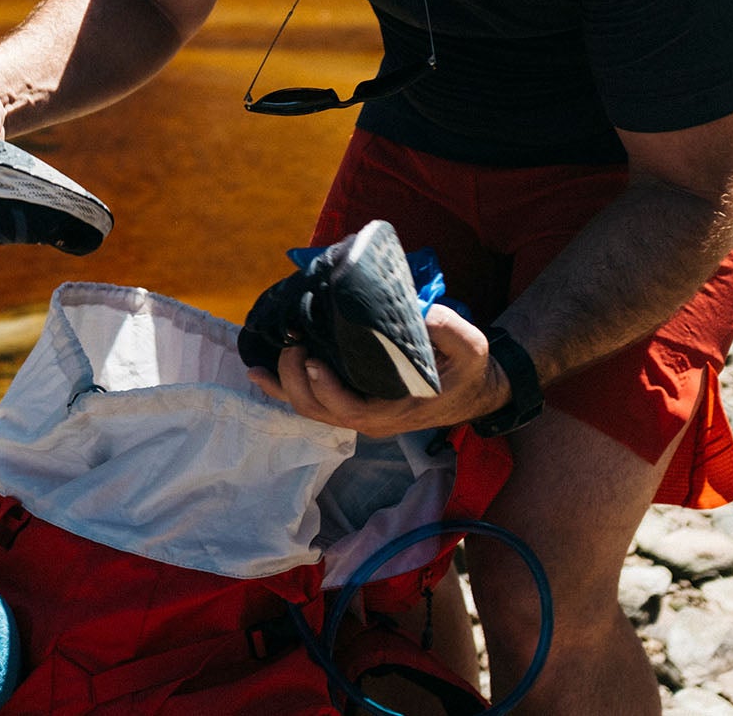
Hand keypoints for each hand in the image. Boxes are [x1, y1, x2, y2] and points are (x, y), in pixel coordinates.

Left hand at [246, 305, 510, 437]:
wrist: (472, 388)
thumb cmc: (468, 369)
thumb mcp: (472, 348)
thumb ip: (452, 331)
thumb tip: (426, 314)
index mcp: (397, 410)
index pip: (352, 411)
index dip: (327, 390)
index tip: (313, 361)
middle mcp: (372, 418)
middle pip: (321, 412)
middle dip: (296, 383)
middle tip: (291, 344)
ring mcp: (359, 412)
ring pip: (310, 410)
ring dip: (283, 386)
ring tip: (263, 360)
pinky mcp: (351, 400)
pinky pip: (311, 401)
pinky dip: (283, 388)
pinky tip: (260, 373)